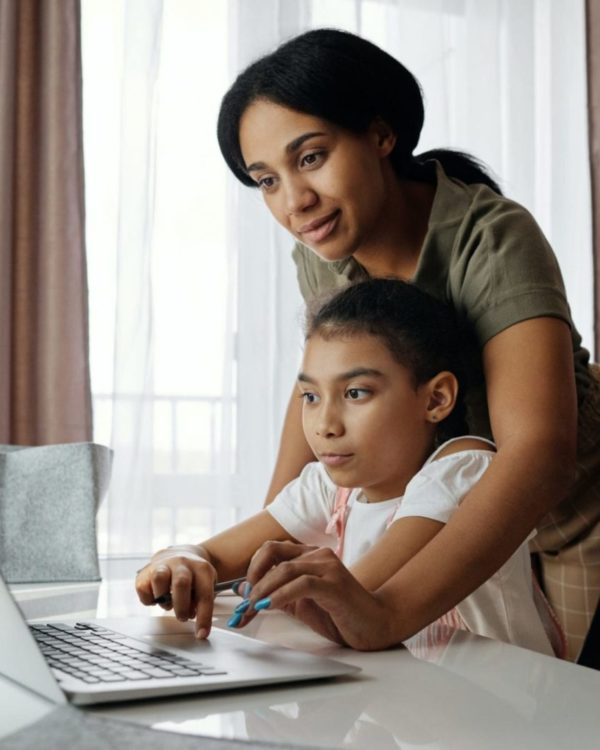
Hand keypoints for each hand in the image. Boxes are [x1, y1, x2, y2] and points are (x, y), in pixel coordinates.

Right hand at [135, 545, 216, 637]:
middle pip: (181, 583)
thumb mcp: (205, 584)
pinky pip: (143, 588)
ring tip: (168, 603)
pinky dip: (149, 599)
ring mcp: (163, 565)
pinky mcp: (145, 572)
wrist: (178, 554)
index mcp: (201, 568)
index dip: (204, 617)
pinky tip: (157, 597)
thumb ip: (201, 601)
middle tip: (183, 617)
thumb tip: (195, 619)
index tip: (201, 634)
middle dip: (181, 606)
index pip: (204, 594)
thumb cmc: (193, 576)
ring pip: (159, 579)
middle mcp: (182, 563)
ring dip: (163, 600)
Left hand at [232, 542, 393, 649]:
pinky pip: (302, 584)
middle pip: (272, 552)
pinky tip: (270, 607)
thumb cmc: (339, 614)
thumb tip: (242, 589)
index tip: (244, 595)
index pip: (270, 549)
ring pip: (284, 568)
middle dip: (252, 577)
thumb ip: (274, 593)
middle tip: (245, 603)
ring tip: (253, 609)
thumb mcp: (299, 604)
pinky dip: (280, 595)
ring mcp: (328, 567)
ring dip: (262, 591)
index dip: (252, 569)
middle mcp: (318, 555)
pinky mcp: (335, 585)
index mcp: (309, 555)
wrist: (374, 626)